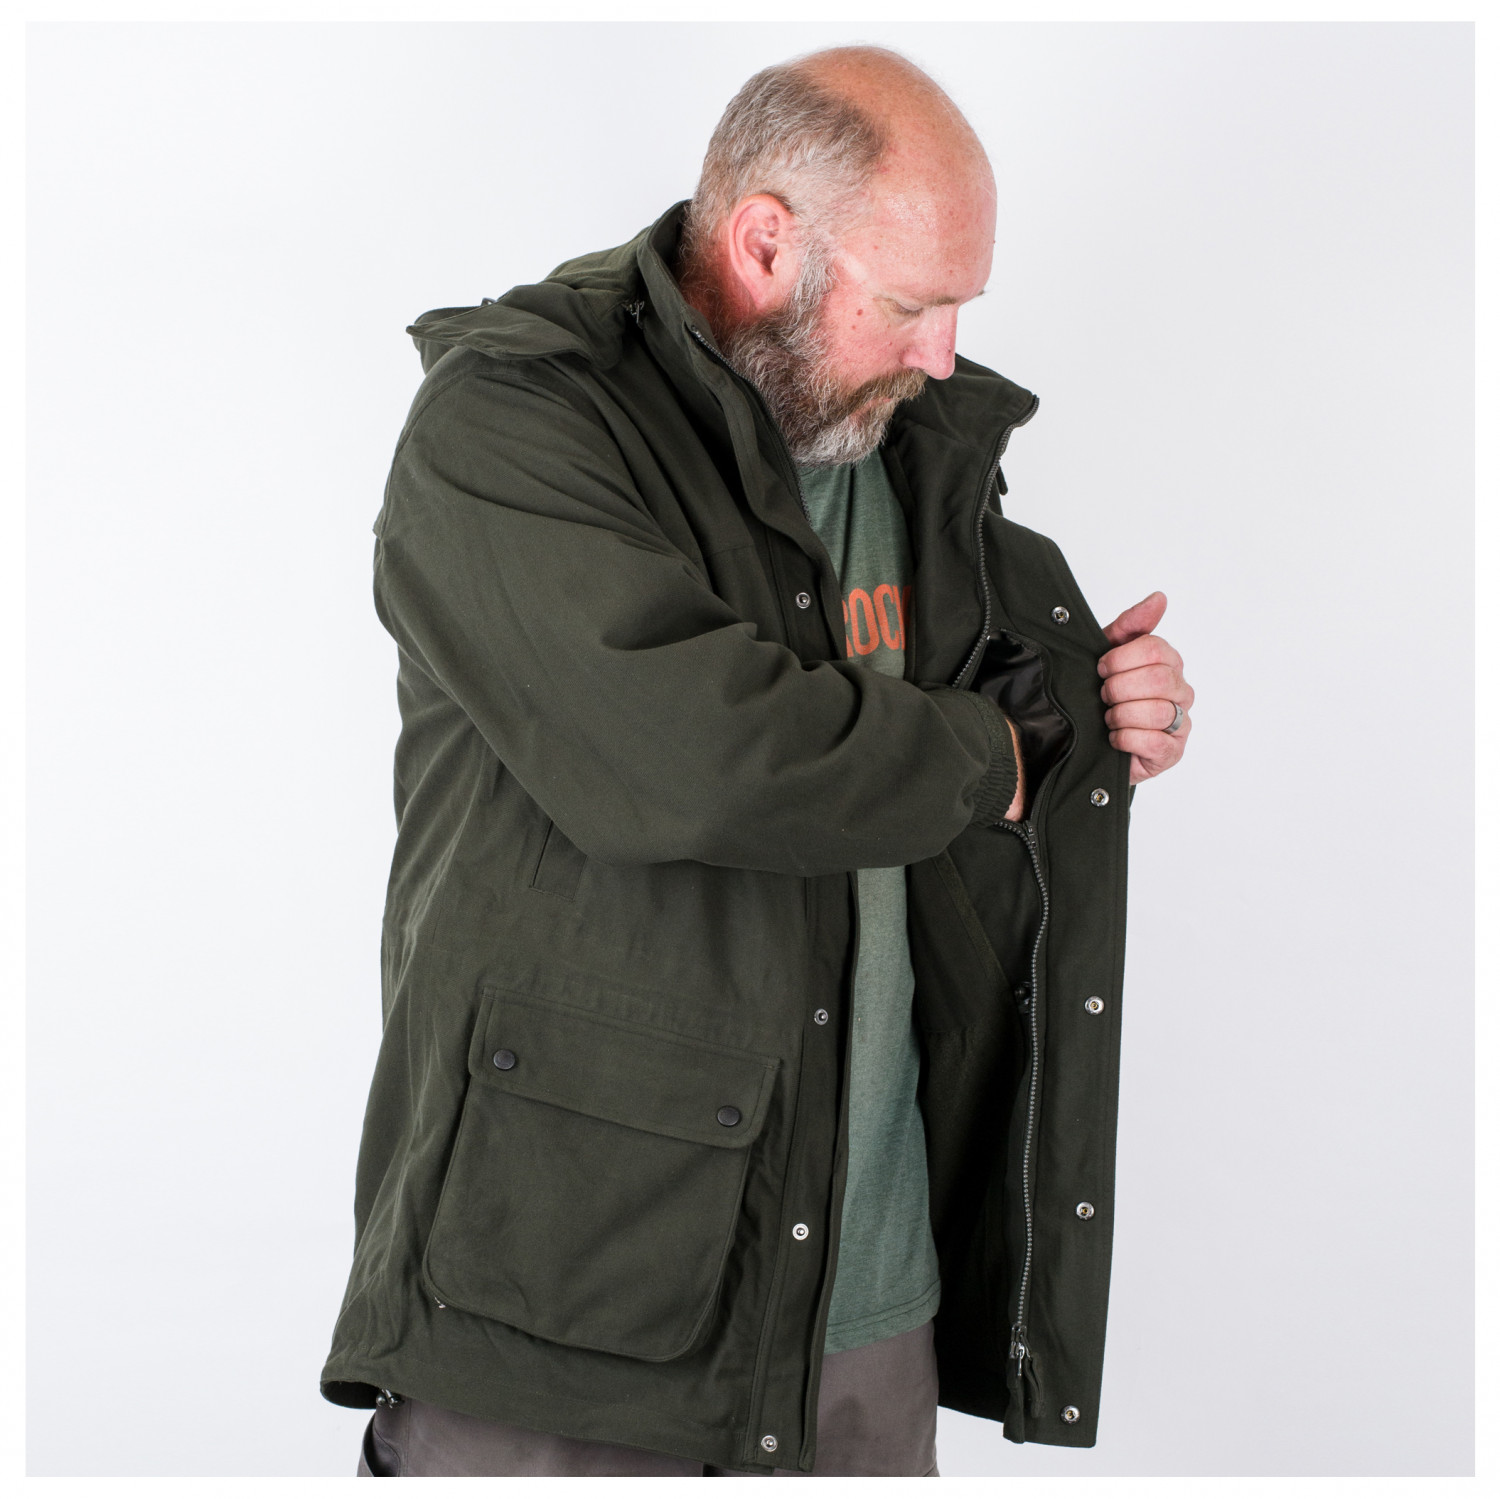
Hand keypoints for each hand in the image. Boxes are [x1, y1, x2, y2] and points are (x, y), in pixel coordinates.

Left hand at [1097, 591, 1192, 785]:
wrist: (1094, 742)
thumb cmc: (1106, 696)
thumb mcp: (1109, 656)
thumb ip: (1131, 626)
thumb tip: (1159, 598)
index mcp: (1168, 663)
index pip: (1154, 648)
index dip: (1120, 658)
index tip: (1101, 668)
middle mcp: (1181, 691)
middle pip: (1157, 679)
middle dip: (1119, 688)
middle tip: (1103, 696)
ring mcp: (1180, 723)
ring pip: (1157, 711)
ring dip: (1121, 715)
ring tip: (1108, 718)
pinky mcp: (1172, 752)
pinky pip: (1153, 741)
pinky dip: (1126, 739)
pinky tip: (1115, 738)